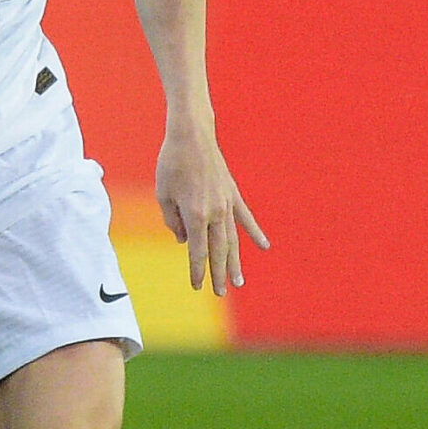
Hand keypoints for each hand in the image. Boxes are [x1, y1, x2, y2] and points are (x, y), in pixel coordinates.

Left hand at [156, 128, 269, 294]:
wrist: (191, 136)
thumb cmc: (172, 163)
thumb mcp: (163, 195)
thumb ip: (172, 222)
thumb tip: (183, 240)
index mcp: (195, 215)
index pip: (197, 252)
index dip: (197, 271)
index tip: (197, 286)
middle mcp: (215, 213)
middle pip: (219, 251)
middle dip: (219, 274)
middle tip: (221, 292)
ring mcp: (227, 204)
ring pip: (233, 239)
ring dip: (236, 262)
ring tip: (239, 281)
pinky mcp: (232, 194)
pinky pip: (246, 218)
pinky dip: (255, 233)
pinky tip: (264, 246)